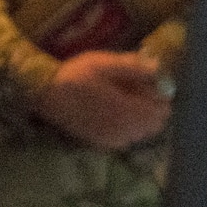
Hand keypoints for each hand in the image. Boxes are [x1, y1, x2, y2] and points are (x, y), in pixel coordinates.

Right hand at [31, 50, 171, 149]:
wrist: (45, 94)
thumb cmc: (74, 75)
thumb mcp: (103, 64)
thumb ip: (132, 67)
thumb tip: (158, 68)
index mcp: (129, 111)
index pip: (162, 110)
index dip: (157, 96)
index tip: (143, 84)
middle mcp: (126, 130)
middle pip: (155, 123)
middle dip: (149, 108)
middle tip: (131, 91)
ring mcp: (115, 139)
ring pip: (141, 132)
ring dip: (138, 118)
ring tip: (119, 101)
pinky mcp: (103, 143)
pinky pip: (126, 138)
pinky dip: (125, 127)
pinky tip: (108, 113)